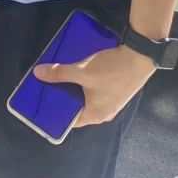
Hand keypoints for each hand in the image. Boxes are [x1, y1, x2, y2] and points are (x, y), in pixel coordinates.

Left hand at [32, 44, 155, 128]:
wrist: (140, 56)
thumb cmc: (111, 70)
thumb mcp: (82, 71)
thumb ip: (59, 73)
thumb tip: (37, 73)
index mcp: (95, 115)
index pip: (69, 121)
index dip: (54, 111)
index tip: (40, 100)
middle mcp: (103, 113)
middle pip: (76, 108)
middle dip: (62, 96)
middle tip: (45, 85)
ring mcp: (110, 102)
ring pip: (85, 98)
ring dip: (73, 88)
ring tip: (57, 76)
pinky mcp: (114, 90)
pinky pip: (93, 91)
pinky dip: (83, 84)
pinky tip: (74, 72)